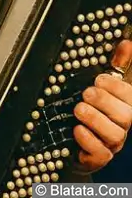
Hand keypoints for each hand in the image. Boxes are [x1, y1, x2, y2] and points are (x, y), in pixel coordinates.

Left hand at [75, 37, 131, 171]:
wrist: (74, 142)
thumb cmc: (92, 109)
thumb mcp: (102, 85)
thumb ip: (116, 65)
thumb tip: (127, 42)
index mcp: (124, 107)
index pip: (131, 98)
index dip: (117, 88)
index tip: (99, 79)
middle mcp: (121, 127)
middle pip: (125, 117)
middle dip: (105, 102)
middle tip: (86, 93)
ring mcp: (111, 144)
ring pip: (113, 135)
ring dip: (95, 119)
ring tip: (78, 109)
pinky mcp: (97, 158)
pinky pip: (99, 153)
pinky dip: (88, 140)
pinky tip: (77, 129)